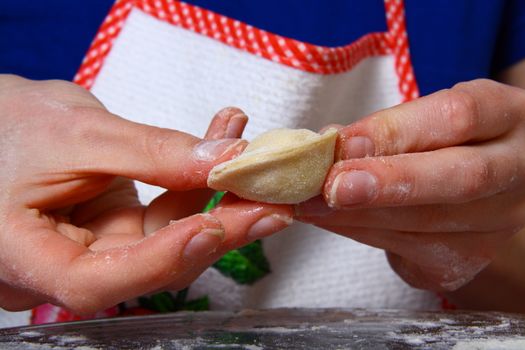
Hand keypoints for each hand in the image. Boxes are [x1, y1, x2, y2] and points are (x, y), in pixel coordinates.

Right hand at [0, 75, 292, 312]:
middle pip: (148, 263)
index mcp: (26, 258)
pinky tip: (222, 141)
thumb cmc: (8, 124)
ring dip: (213, 196)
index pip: (95, 281)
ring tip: (250, 156)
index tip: (214, 226)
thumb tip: (226, 158)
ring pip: (167, 237)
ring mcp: (97, 247)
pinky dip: (194, 178)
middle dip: (214, 228)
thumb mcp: (76, 132)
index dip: (160, 258)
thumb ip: (151, 152)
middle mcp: (65, 265)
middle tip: (268, 201)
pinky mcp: (119, 226)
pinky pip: (164, 211)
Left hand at [297, 79, 524, 291]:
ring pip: (427, 222)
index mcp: (505, 117)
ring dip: (356, 214)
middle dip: (390, 183)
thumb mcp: (427, 120)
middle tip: (333, 186)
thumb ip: (385, 130)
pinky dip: (357, 232)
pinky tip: (327, 220)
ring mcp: (497, 223)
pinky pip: (406, 249)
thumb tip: (328, 142)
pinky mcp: (467, 258)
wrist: (477, 190)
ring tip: (309, 203)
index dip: (396, 131)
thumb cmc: (444, 142)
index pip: (458, 117)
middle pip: (461, 178)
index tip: (343, 142)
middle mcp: (515, 172)